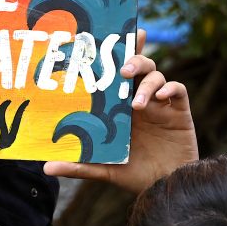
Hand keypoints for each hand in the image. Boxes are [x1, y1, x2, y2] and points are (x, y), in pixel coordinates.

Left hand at [44, 29, 196, 192]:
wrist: (165, 187)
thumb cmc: (134, 175)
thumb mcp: (103, 170)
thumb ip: (78, 166)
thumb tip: (46, 168)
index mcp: (120, 107)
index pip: (115, 75)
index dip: (114, 55)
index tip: (106, 38)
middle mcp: (140, 100)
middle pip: (139, 66)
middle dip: (133, 57)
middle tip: (123, 70)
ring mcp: (161, 104)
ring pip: (157, 75)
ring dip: (147, 83)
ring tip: (137, 104)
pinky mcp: (179, 112)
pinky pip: (178, 90)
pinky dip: (170, 88)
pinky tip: (161, 99)